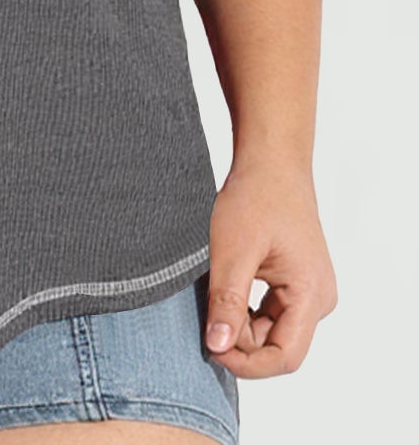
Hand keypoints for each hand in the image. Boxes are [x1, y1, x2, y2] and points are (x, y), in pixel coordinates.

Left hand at [205, 160, 337, 376]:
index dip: (247, 364)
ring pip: (273, 332)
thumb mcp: (233, 250)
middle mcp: (318, 299)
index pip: (285, 357)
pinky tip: (226, 294)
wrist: (271, 160)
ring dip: (241, 326)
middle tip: (205, 319)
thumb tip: (217, 348)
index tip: (211, 348)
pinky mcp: (297, 282)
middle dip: (240, 343)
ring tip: (214, 299)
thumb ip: (228, 302)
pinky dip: (246, 312)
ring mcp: (309, 291)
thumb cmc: (256, 195)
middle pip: (278, 347)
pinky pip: (272, 314)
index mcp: (311, 295)